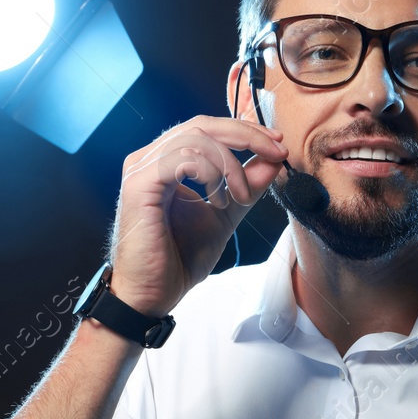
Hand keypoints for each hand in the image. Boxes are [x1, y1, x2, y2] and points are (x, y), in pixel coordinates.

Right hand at [107, 115, 289, 316]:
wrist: (152, 294)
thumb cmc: (178, 259)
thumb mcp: (225, 215)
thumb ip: (246, 186)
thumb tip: (273, 161)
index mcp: (166, 162)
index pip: (208, 128)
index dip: (245, 131)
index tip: (278, 146)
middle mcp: (150, 158)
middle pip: (203, 124)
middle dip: (247, 135)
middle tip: (277, 152)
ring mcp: (141, 168)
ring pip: (196, 138)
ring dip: (231, 163)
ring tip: (244, 196)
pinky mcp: (140, 183)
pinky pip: (182, 157)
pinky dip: (212, 172)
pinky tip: (222, 198)